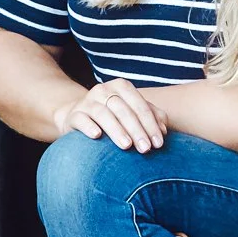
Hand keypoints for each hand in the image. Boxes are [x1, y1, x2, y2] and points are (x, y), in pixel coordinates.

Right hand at [54, 78, 168, 152]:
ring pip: (103, 114)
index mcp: (121, 87)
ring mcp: (87, 101)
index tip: (158, 144)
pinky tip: (97, 135)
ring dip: (116, 130)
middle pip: (123, 110)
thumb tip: (164, 130)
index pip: (139, 105)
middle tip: (146, 149)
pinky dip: (89, 126)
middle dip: (137, 130)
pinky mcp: (74, 114)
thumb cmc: (113, 116)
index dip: (150, 124)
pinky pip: (81, 119)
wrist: (78, 116)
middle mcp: (103, 90)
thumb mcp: (132, 113)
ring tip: (127, 146)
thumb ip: (150, 117)